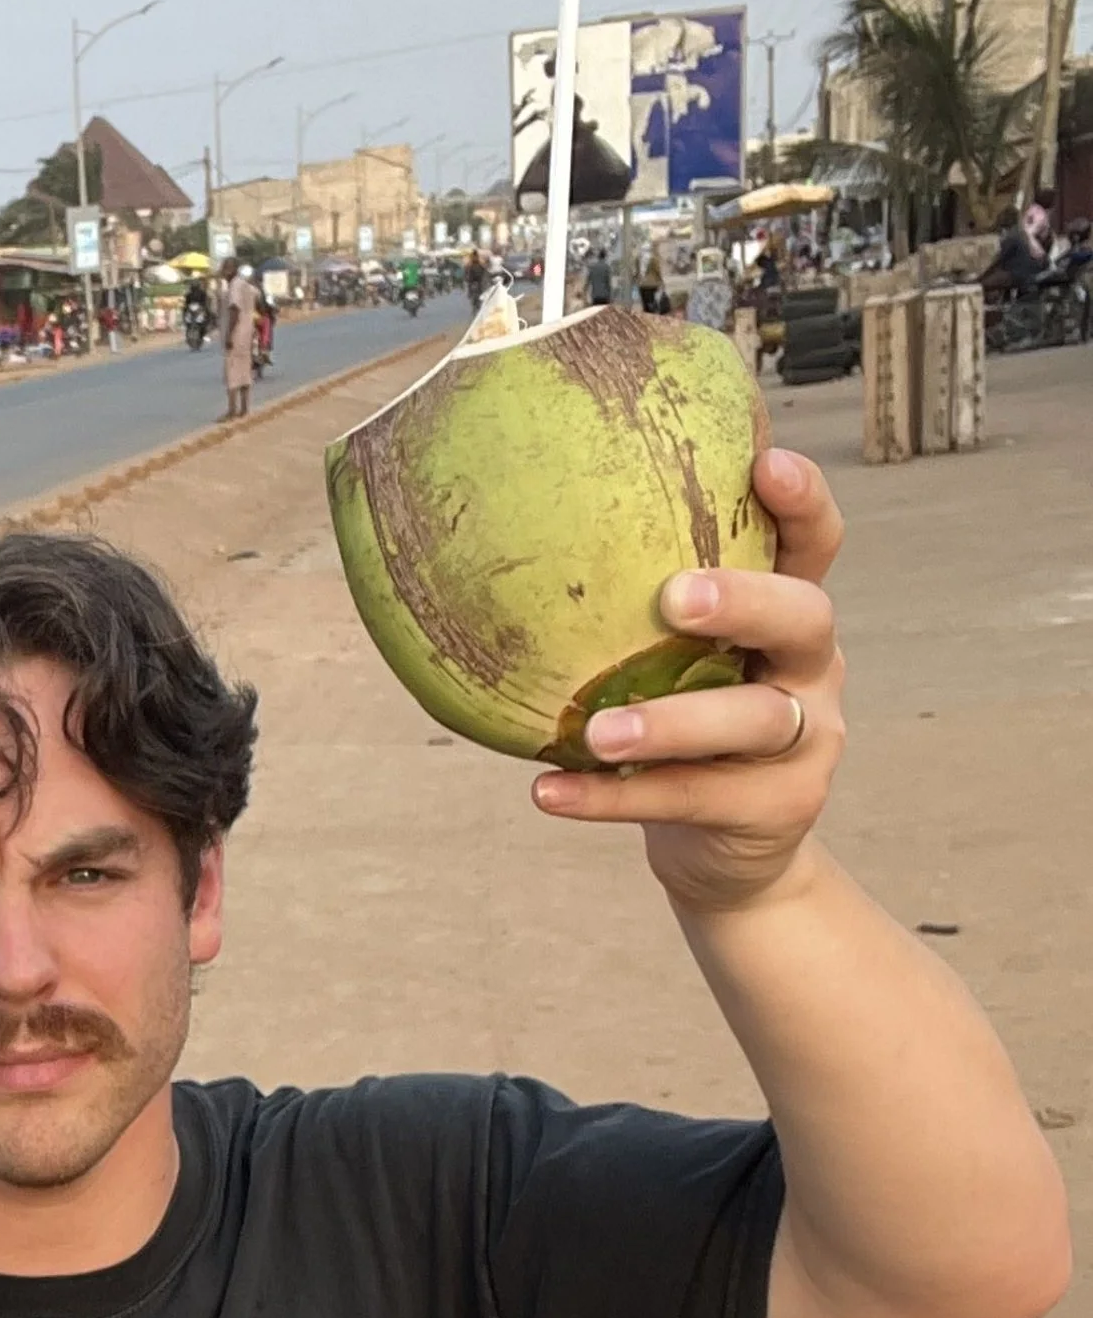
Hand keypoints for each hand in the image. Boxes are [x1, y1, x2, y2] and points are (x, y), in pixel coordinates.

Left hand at [531, 446, 845, 916]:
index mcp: (788, 618)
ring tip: (596, 733)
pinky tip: (547, 791)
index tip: (764, 463)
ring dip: (671, 723)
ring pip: (753, 721)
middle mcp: (813, 670)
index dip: (802, 503)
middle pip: (804, 619)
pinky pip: (688, 799)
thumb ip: (634, 616)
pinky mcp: (777, 810)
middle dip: (745, 601)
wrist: (727, 854)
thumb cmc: (684, 731)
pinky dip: (611, 799)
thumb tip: (503, 539)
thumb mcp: (678, 666)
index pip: (814, 546)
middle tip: (675, 598)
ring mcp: (807, 743)